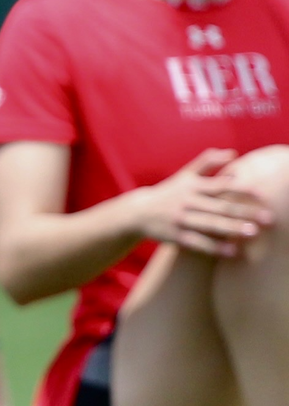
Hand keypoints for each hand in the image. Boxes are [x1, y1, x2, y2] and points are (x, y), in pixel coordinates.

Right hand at [134, 150, 271, 256]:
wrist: (138, 212)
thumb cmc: (169, 191)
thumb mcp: (185, 174)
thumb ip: (208, 161)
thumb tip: (233, 153)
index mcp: (193, 186)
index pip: (220, 185)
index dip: (241, 188)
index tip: (261, 194)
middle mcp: (187, 202)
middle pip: (220, 207)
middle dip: (244, 212)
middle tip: (268, 219)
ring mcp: (181, 220)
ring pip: (210, 225)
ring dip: (232, 229)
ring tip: (253, 233)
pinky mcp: (175, 236)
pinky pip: (197, 243)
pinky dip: (215, 247)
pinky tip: (232, 252)